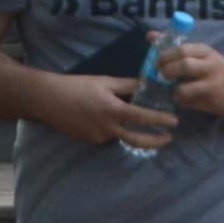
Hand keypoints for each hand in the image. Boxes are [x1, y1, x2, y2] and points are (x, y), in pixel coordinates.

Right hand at [57, 74, 181, 150]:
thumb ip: (127, 85)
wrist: (49, 100)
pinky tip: (106, 120)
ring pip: (121, 136)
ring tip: (142, 128)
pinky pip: (107, 136)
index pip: (142, 118)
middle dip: (155, 141)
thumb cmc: (77, 86)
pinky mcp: (90, 141)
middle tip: (168, 138)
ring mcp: (99, 137)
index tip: (174, 122)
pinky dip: (113, 130)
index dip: (160, 120)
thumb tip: (145, 84)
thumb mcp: (104, 81)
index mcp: (113, 110)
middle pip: (137, 140)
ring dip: (132, 133)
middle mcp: (108, 128)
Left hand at [158, 35, 223, 117]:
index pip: (182, 49)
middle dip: (167, 71)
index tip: (157, 61)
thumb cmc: (217, 68)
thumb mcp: (201, 54)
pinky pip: (190, 102)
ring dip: (174, 90)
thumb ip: (176, 47)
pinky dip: (182, 101)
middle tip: (161, 75)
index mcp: (205, 51)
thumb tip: (149, 36)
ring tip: (173, 90)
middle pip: (184, 65)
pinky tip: (183, 98)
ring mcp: (211, 84)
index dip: (165, 56)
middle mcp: (209, 66)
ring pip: (185, 88)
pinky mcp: (212, 101)